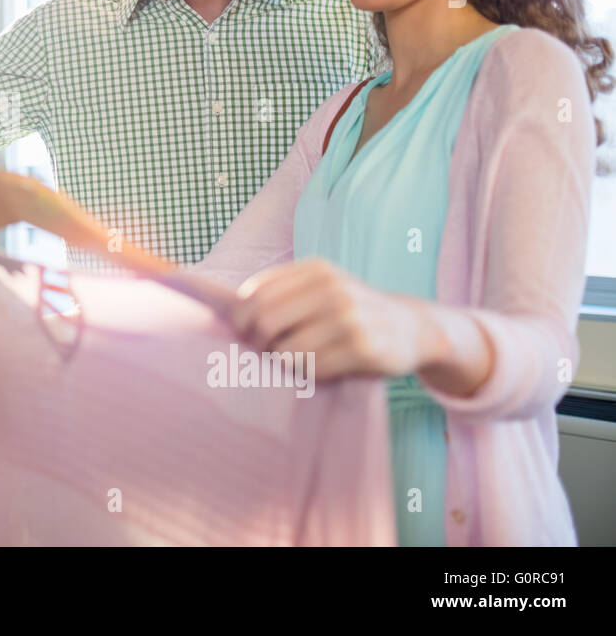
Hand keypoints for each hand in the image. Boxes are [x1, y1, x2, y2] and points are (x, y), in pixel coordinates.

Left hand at [229, 258, 431, 382]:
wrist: (413, 328)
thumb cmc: (352, 311)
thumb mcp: (323, 288)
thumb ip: (284, 293)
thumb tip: (231, 314)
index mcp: (317, 270)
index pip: (257, 292)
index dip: (241, 317)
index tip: (241, 332)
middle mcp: (332, 289)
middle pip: (266, 319)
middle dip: (257, 341)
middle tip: (263, 352)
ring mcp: (350, 318)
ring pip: (287, 350)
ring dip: (283, 362)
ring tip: (293, 361)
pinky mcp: (363, 348)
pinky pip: (314, 369)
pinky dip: (307, 374)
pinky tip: (317, 369)